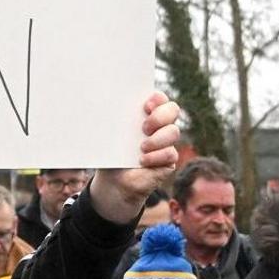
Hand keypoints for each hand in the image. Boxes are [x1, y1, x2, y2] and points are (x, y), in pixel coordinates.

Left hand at [87, 92, 183, 220]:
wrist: (114, 180)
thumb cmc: (111, 153)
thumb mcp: (110, 135)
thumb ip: (113, 120)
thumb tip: (105, 105)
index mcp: (145, 113)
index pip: (160, 98)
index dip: (157, 99)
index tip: (145, 106)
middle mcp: (160, 125)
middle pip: (173, 110)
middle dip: (160, 117)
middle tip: (144, 127)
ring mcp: (166, 142)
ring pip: (173, 132)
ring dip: (157, 139)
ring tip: (142, 147)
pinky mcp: (168, 160)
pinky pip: (171, 153)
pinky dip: (157, 156)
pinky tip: (143, 161)